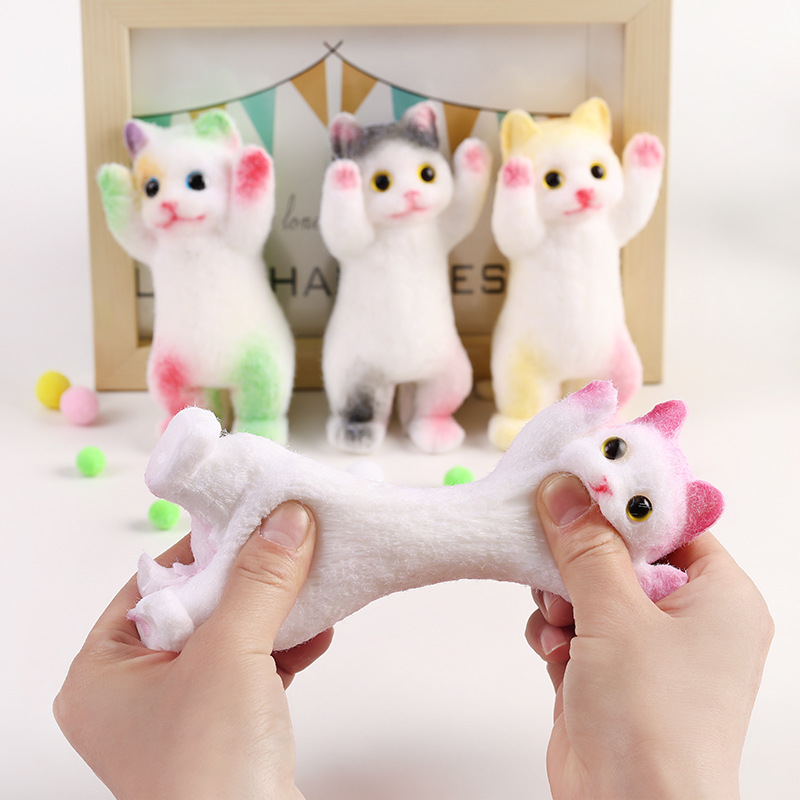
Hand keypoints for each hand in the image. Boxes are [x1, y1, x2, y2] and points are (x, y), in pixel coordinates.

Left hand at [54, 502, 330, 799]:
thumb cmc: (207, 774)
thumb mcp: (229, 654)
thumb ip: (259, 580)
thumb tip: (286, 520)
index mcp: (105, 672)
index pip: (156, 582)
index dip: (205, 546)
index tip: (249, 515)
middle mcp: (137, 692)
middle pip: (200, 606)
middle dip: (252, 577)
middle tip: (287, 539)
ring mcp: (184, 712)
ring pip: (234, 635)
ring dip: (278, 609)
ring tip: (312, 576)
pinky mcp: (227, 728)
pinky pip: (257, 667)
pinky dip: (288, 645)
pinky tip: (319, 627)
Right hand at [527, 475, 772, 799]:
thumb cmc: (653, 722)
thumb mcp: (616, 614)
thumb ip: (585, 545)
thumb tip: (563, 487)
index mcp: (719, 597)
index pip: (670, 525)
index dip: (623, 504)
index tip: (577, 483)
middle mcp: (688, 621)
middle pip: (620, 556)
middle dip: (580, 562)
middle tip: (553, 559)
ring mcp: (647, 651)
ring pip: (589, 590)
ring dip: (562, 601)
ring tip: (560, 626)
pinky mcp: (610, 675)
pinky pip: (575, 628)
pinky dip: (556, 634)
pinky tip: (556, 656)